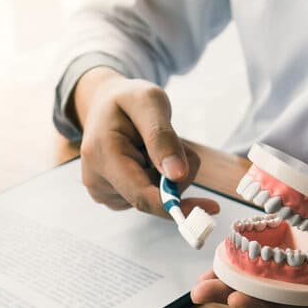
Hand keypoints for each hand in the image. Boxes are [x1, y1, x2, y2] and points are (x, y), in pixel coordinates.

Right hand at [73, 67, 216, 216]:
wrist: (102, 105)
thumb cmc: (126, 99)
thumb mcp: (149, 102)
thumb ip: (162, 137)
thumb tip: (178, 175)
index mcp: (102, 155)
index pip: (142, 195)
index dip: (177, 205)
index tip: (210, 207)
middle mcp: (97, 180)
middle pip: (154, 197)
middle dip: (176, 176)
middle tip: (177, 143)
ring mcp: (103, 192)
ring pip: (154, 198)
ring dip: (165, 176)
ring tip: (150, 146)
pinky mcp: (112, 197)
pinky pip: (148, 197)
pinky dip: (156, 180)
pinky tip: (144, 159)